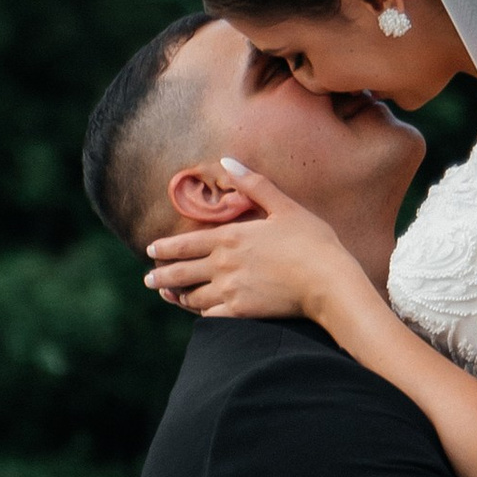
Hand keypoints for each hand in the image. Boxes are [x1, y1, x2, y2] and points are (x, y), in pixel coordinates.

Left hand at [147, 159, 357, 325]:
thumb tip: (227, 159)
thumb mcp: (284, 206)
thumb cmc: (311, 240)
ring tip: (169, 296)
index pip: (187, 243)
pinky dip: (201, 314)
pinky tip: (198, 313)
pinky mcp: (241, 312)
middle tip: (148, 280)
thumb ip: (253, 184)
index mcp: (231, 237)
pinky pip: (211, 317)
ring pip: (193, 297)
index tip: (151, 250)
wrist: (328, 281)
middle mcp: (224, 264)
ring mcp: (231, 290)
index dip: (166, 247)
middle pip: (182, 272)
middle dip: (162, 276)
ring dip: (178, 296)